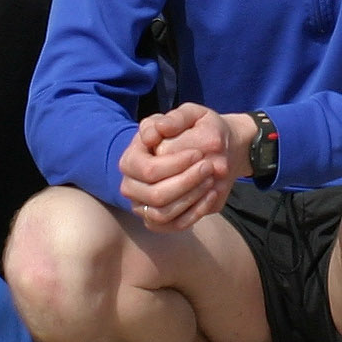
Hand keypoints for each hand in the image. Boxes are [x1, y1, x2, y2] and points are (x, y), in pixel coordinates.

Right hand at [118, 103, 254, 232]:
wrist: (210, 151)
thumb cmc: (194, 131)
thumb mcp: (189, 116)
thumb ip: (175, 119)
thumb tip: (159, 129)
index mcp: (130, 159)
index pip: (149, 170)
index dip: (176, 164)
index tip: (198, 154)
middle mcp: (131, 186)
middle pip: (156, 195)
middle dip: (187, 182)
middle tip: (209, 167)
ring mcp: (142, 207)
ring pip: (163, 214)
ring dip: (191, 198)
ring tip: (211, 181)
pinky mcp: (158, 221)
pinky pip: (174, 225)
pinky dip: (195, 213)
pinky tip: (211, 194)